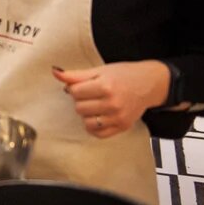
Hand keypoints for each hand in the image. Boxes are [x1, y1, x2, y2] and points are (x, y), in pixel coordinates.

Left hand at [53, 61, 170, 138]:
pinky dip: (94, 126)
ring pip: (86, 122)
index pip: (75, 92)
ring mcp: (118, 117)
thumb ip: (76, 75)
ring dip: (86, 114)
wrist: (148, 84)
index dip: (74, 88)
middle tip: (90, 94)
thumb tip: (55, 72)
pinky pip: (98, 133)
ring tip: (94, 105)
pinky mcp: (122, 127)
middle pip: (79, 108)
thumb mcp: (99, 70)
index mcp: (106, 86)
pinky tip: (98, 116)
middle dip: (80, 100)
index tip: (81, 85)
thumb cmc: (123, 75)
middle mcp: (112, 103)